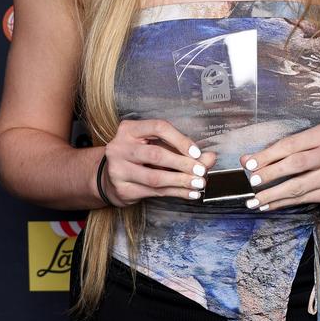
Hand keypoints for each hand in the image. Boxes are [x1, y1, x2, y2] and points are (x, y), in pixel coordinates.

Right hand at [101, 119, 218, 206]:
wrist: (109, 177)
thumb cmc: (138, 157)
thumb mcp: (156, 146)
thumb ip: (183, 150)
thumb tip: (210, 157)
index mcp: (129, 129)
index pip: (158, 128)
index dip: (180, 139)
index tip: (196, 152)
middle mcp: (119, 147)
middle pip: (156, 154)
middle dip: (183, 163)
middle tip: (202, 171)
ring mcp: (118, 170)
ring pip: (155, 177)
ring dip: (181, 181)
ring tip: (199, 184)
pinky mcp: (122, 190)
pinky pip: (154, 192)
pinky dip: (176, 193)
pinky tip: (190, 193)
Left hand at [238, 123, 319, 210]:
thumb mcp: (308, 145)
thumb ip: (279, 151)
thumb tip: (247, 159)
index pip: (291, 144)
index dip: (268, 155)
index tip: (250, 163)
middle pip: (295, 164)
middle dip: (270, 174)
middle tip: (252, 182)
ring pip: (298, 186)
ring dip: (273, 194)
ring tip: (255, 200)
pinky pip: (303, 199)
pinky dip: (283, 203)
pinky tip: (269, 205)